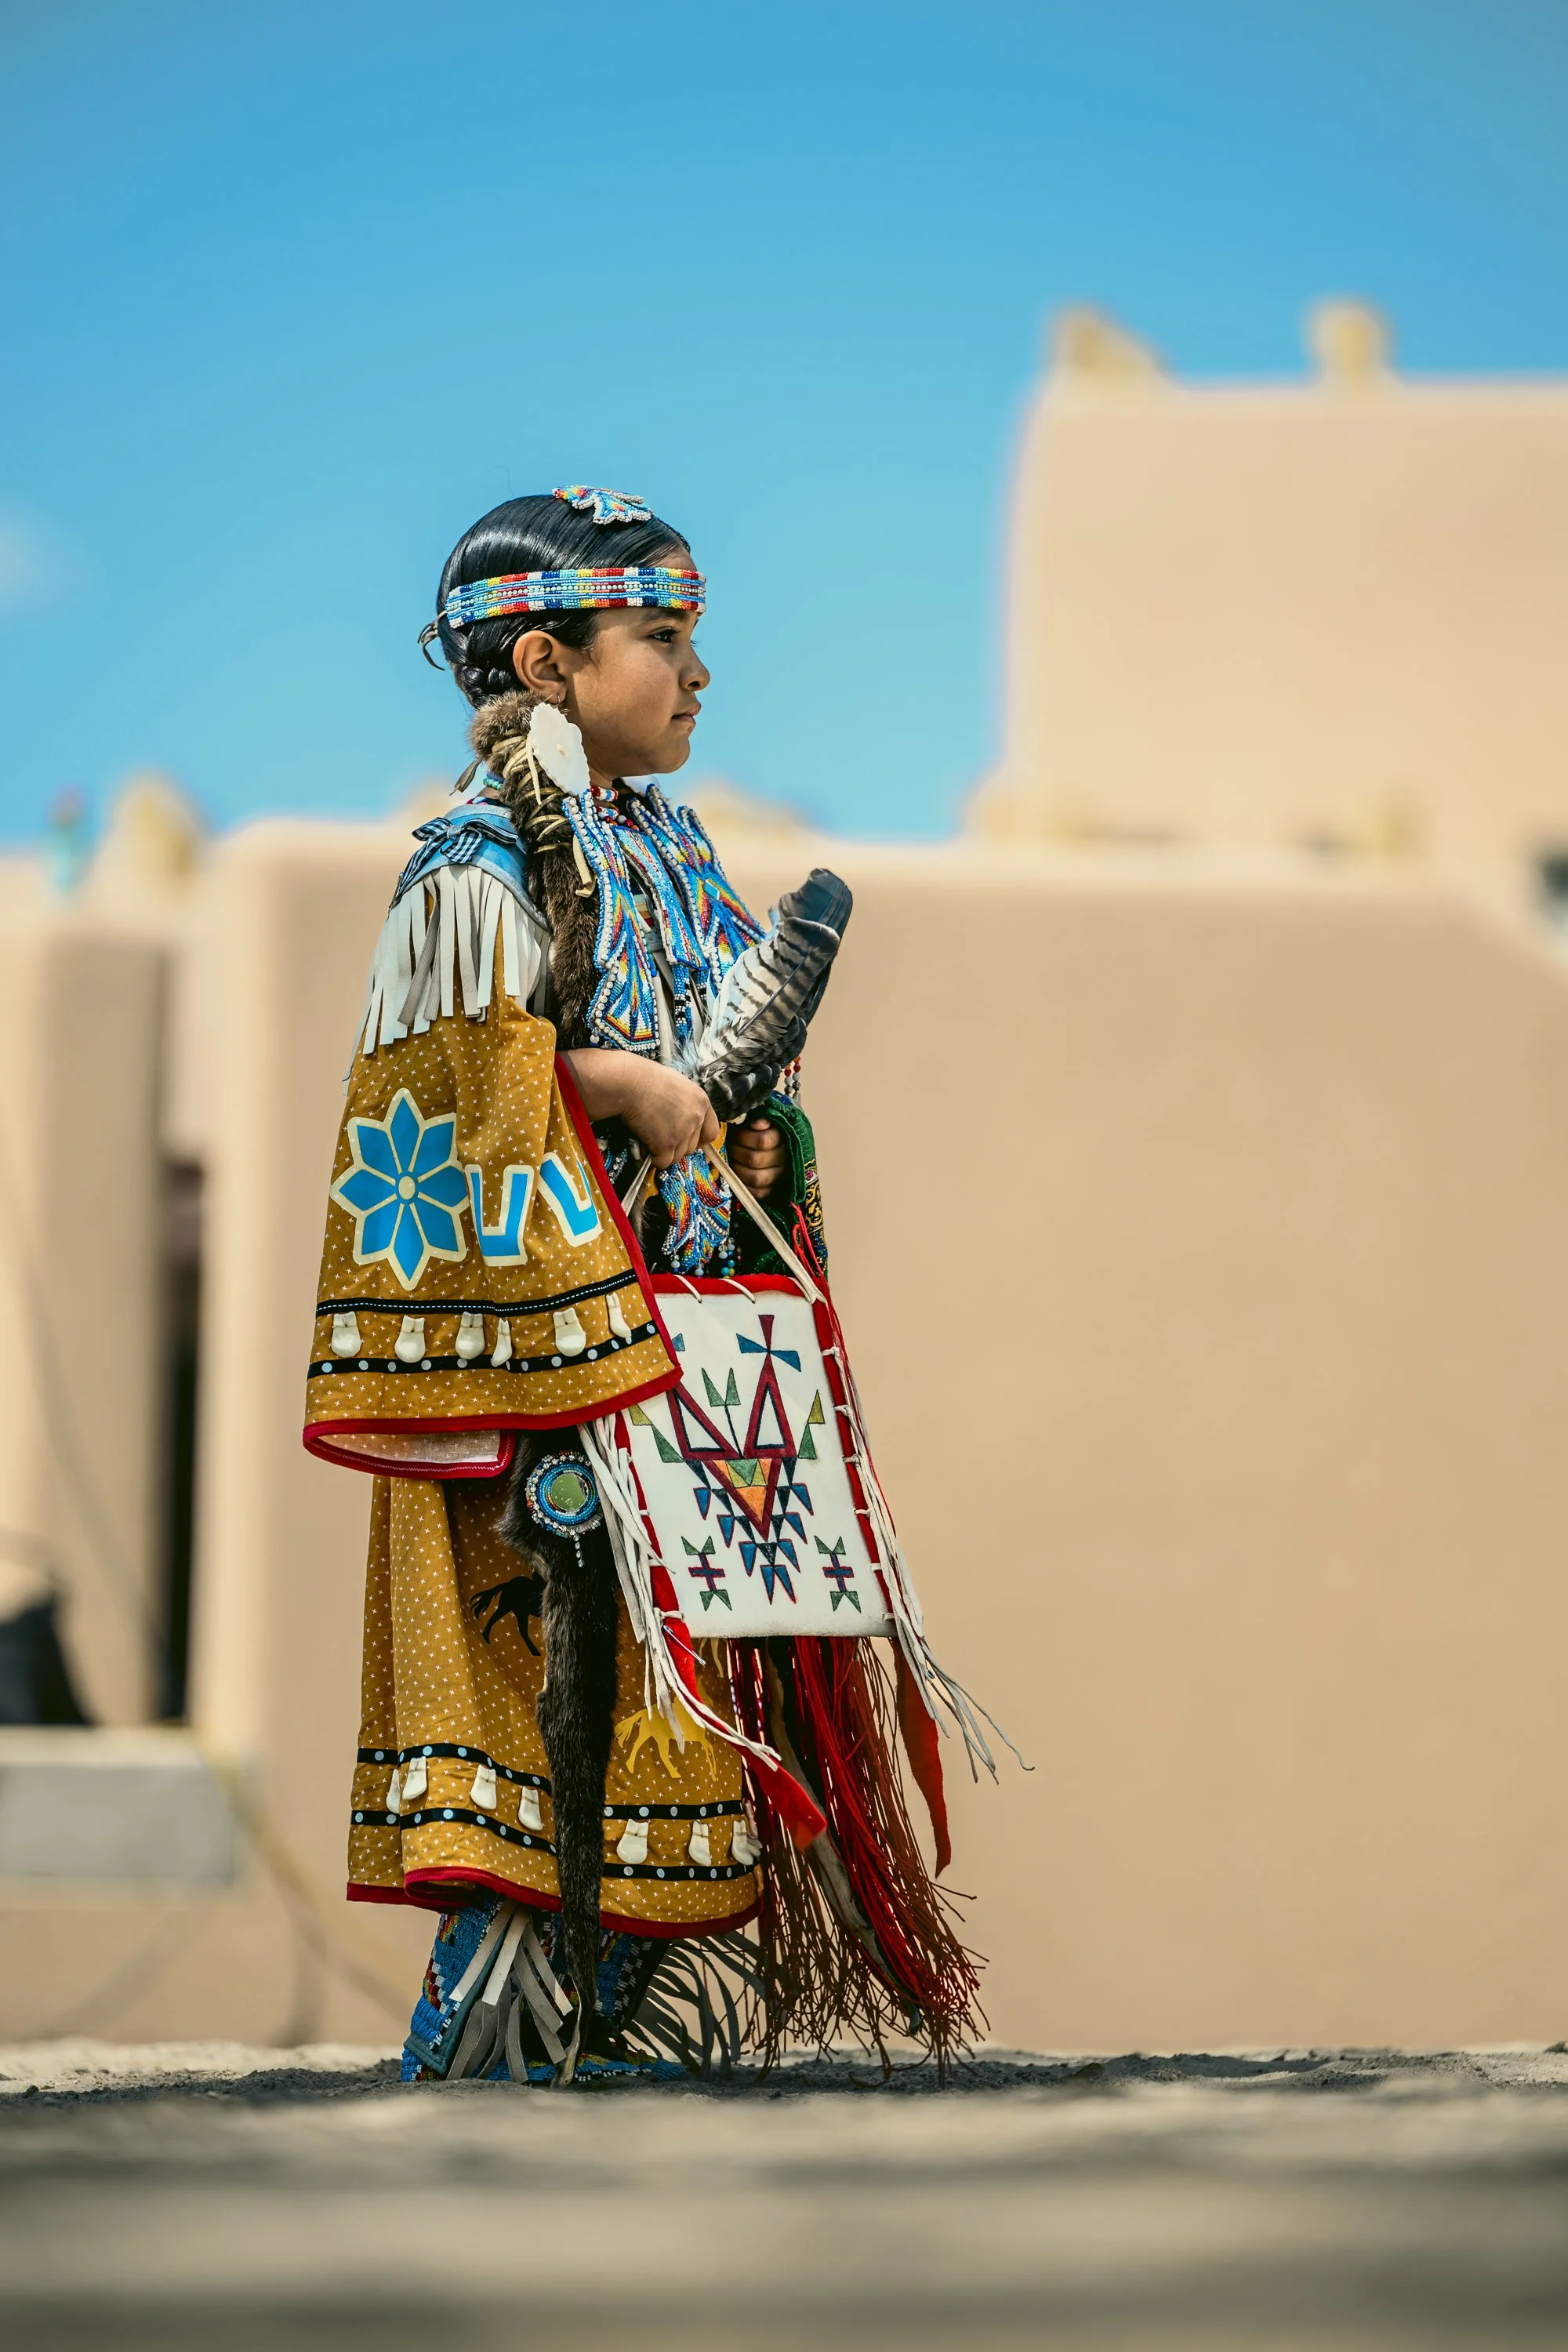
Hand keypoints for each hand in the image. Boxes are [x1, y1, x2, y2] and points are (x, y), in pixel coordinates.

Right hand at [563, 1047, 717, 1168]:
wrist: (628, 1082)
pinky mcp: (666, 1144)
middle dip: (677, 1146)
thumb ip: (684, 1103)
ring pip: (677, 1157)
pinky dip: (652, 1158)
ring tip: (649, 1136)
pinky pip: (662, 1162)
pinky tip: (643, 1144)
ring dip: (663, 1152)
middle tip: (660, 1136)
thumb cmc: (644, 1078)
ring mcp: (682, 1132)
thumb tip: (679, 1120)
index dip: (698, 1139)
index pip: (711, 1132)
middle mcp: (696, 1117)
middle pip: (692, 1147)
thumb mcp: (675, 1085)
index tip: (687, 1140)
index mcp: (701, 1101)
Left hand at [726, 1113, 788, 1201]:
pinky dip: (745, 1186)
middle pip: (756, 1159)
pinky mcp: (772, 1190)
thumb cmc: (752, 1130)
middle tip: (732, 1147)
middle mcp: (784, 1157)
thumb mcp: (754, 1120)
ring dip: (739, 1170)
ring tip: (734, 1161)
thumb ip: (755, 1118)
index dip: (744, 1138)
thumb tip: (757, 1124)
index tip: (737, 1134)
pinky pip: (759, 1193)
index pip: (763, 1140)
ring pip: (757, 1178)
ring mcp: (779, 1175)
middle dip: (738, 1153)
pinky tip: (739, 1176)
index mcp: (781, 1137)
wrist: (756, 1145)